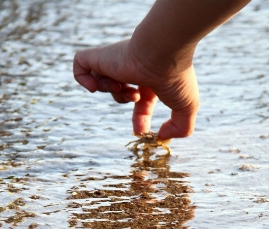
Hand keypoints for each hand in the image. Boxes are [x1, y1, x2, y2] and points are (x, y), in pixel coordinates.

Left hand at [73, 39, 198, 138]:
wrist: (162, 52)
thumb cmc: (176, 78)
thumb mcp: (187, 108)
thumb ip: (181, 127)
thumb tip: (162, 136)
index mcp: (152, 78)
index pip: (142, 99)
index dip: (141, 118)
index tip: (140, 131)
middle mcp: (133, 68)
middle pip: (120, 88)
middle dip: (123, 101)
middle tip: (132, 105)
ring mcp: (115, 61)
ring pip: (101, 79)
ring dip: (109, 91)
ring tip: (121, 85)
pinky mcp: (100, 56)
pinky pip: (80, 64)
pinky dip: (82, 78)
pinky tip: (96, 84)